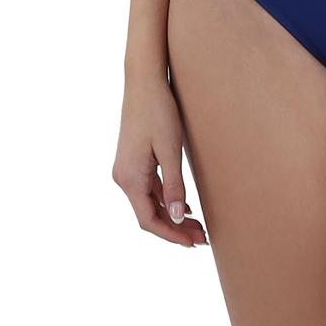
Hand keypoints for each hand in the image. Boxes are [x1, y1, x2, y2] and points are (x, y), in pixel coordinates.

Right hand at [112, 72, 207, 247]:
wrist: (144, 82)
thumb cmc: (159, 111)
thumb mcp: (170, 149)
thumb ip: (172, 184)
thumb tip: (174, 217)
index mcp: (129, 178)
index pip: (149, 220)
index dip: (171, 235)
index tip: (193, 243)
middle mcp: (123, 177)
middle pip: (148, 214)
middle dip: (174, 228)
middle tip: (202, 238)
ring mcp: (126, 169)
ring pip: (149, 202)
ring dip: (171, 215)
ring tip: (197, 225)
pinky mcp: (132, 161)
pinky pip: (148, 189)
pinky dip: (165, 199)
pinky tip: (183, 205)